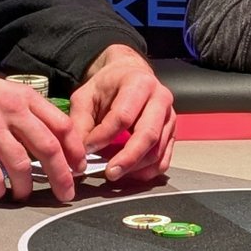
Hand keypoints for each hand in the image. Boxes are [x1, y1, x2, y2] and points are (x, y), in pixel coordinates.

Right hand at [0, 66, 85, 201]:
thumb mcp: (7, 94)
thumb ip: (29, 113)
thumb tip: (53, 139)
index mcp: (26, 98)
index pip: (62, 125)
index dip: (75, 150)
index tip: (79, 166)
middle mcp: (13, 111)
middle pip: (48, 148)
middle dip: (61, 175)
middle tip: (65, 192)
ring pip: (21, 164)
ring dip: (26, 186)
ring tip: (24, 195)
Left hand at [71, 46, 175, 183]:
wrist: (129, 77)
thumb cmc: (107, 87)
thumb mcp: (85, 97)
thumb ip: (79, 123)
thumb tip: (80, 154)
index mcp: (139, 83)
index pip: (123, 116)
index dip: (104, 136)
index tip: (87, 149)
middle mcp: (160, 98)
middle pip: (148, 134)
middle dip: (127, 158)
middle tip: (109, 173)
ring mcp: (169, 116)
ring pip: (157, 150)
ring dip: (135, 167)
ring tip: (114, 171)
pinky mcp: (171, 133)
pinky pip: (163, 159)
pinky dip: (146, 171)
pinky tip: (129, 173)